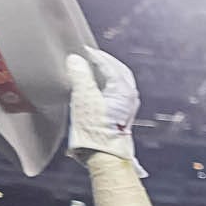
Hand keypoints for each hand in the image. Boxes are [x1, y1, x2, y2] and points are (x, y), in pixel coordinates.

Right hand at [64, 48, 141, 164]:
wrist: (104, 155)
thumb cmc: (95, 129)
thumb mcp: (83, 97)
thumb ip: (80, 75)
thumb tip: (76, 60)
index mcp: (123, 89)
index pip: (109, 65)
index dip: (95, 56)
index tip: (84, 50)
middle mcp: (130, 96)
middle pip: (119, 71)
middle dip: (105, 62)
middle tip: (91, 56)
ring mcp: (128, 107)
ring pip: (120, 81)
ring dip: (107, 72)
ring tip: (92, 68)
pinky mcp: (122, 115)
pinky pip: (117, 92)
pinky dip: (107, 84)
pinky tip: (96, 87)